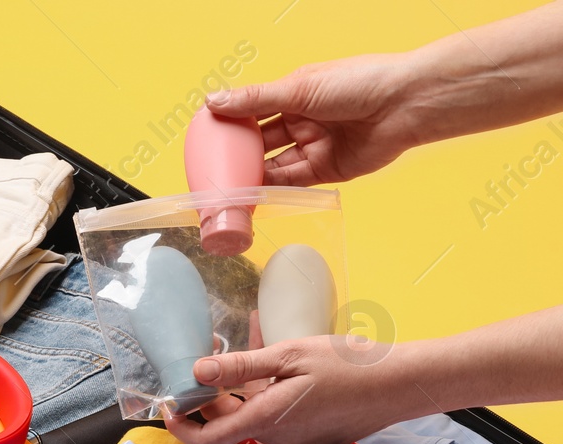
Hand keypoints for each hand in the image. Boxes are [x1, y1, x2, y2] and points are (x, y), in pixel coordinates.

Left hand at [163, 337, 408, 443]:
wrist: (403, 383)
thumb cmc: (350, 364)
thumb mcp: (291, 354)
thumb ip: (241, 366)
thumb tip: (197, 371)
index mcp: (266, 421)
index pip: (205, 441)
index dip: (179, 425)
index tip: (170, 401)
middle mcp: (276, 441)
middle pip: (226, 426)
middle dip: (210, 396)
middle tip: (210, 356)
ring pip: (251, 419)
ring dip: (239, 391)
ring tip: (242, 349)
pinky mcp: (310, 441)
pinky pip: (275, 420)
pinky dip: (265, 396)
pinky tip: (273, 367)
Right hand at [206, 54, 422, 185]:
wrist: (405, 104)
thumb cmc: (360, 83)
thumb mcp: (299, 88)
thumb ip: (255, 99)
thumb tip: (213, 100)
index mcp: (294, 95)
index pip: (253, 111)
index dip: (230, 124)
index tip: (205, 137)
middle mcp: (302, 120)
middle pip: (260, 142)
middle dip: (238, 156)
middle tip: (212, 169)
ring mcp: (313, 146)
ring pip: (273, 165)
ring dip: (252, 176)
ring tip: (227, 188)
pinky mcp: (326, 170)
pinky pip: (292, 182)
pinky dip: (272, 189)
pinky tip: (253, 194)